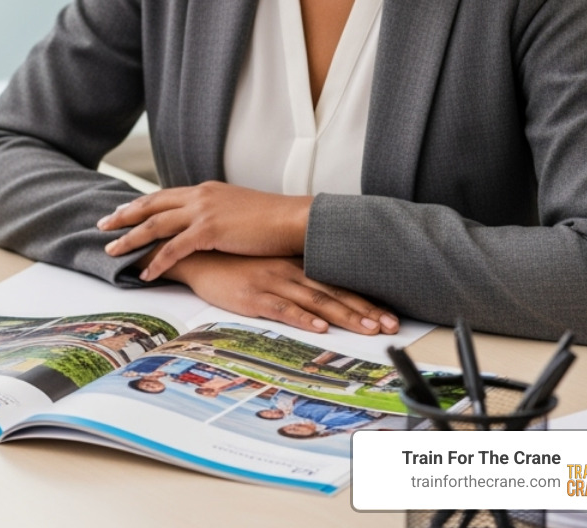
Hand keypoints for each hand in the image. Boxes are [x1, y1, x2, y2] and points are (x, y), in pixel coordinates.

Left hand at [97, 181, 311, 279]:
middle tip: (101, 225)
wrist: (294, 220)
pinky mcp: (209, 230)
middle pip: (151, 206)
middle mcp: (199, 196)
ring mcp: (203, 211)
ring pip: (155, 225)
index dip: (139, 204)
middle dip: (123, 216)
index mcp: (205, 190)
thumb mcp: (238, 210)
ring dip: (131, 239)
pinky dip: (157, 261)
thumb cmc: (272, 221)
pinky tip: (146, 273)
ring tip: (112, 252)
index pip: (163, 196)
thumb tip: (206, 225)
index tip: (120, 211)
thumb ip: (217, 214)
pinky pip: (174, 248)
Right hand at [160, 252, 398, 335]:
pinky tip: (318, 326)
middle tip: (391, 326)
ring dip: (344, 316)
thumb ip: (292, 277)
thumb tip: (319, 295)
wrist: (195, 256)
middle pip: (334, 293)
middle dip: (365, 311)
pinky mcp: (252, 296)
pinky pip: (282, 307)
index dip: (365, 301)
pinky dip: (302, 317)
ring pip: (315, 301)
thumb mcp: (267, 266)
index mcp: (294, 265)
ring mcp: (271, 282)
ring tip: (368, 329)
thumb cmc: (232, 264)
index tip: (390, 316)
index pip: (337, 284)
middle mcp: (288, 271)